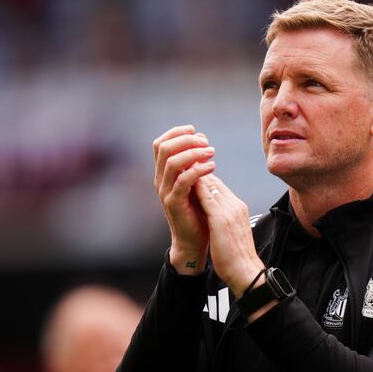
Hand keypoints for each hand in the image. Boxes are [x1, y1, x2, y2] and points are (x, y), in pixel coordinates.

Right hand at [153, 125, 215, 273]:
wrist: (194, 240)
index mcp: (163, 173)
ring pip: (172, 162)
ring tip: (211, 153)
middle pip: (164, 148)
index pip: (160, 144)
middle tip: (206, 143)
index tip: (196, 132)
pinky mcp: (174, 203)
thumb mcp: (196, 183)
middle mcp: (160, 180)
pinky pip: (183, 181)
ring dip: (193, 153)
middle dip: (186, 140)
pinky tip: (212, 167)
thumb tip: (203, 142)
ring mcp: (165, 191)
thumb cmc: (197, 211)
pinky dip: (198, 170)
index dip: (176, 133)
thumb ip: (195, 165)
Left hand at [193, 174, 265, 298]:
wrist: (245, 272)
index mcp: (238, 209)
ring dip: (196, 176)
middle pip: (215, 182)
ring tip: (181, 170)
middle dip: (199, 173)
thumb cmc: (237, 257)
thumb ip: (225, 220)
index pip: (220, 188)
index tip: (191, 176)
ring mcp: (229, 210)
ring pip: (211, 185)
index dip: (205, 180)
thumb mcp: (232, 233)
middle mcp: (235, 206)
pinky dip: (195, 188)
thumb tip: (214, 217)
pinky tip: (183, 184)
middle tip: (183, 166)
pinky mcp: (221, 218)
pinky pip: (207, 197)